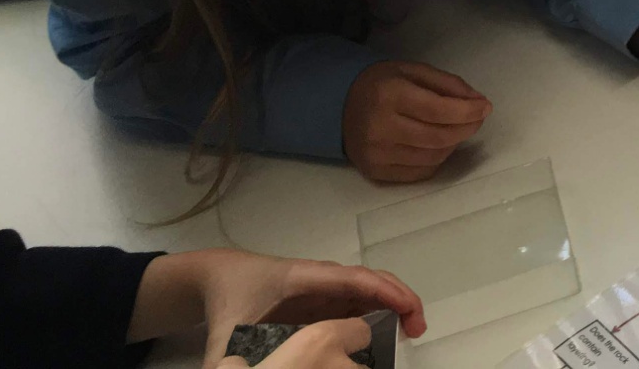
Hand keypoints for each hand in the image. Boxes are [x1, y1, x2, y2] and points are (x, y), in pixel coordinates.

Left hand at [191, 251, 422, 368]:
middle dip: (400, 299)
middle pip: (371, 282)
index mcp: (305, 279)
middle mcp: (323, 280)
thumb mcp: (225, 331)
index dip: (384, 291)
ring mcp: (325, 290)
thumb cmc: (229, 298)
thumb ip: (226, 361)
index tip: (408, 310)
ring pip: (369, 293)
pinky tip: (385, 339)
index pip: (354, 280)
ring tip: (411, 335)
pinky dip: (378, 316)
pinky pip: (357, 305)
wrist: (220, 277)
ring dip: (393, 307)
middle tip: (418, 329)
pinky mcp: (323, 302)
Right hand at [341, 61, 489, 183]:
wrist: (341, 106)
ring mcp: (377, 154)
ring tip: (457, 129)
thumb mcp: (413, 71)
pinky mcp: (376, 172)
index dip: (467, 111)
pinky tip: (439, 144)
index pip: (438, 110)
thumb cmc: (383, 84)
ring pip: (433, 157)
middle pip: (438, 137)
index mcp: (390, 95)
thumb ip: (447, 84)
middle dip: (466, 128)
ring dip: (454, 144)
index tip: (486, 107)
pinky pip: (421, 172)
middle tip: (477, 118)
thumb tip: (478, 102)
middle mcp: (381, 128)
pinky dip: (438, 159)